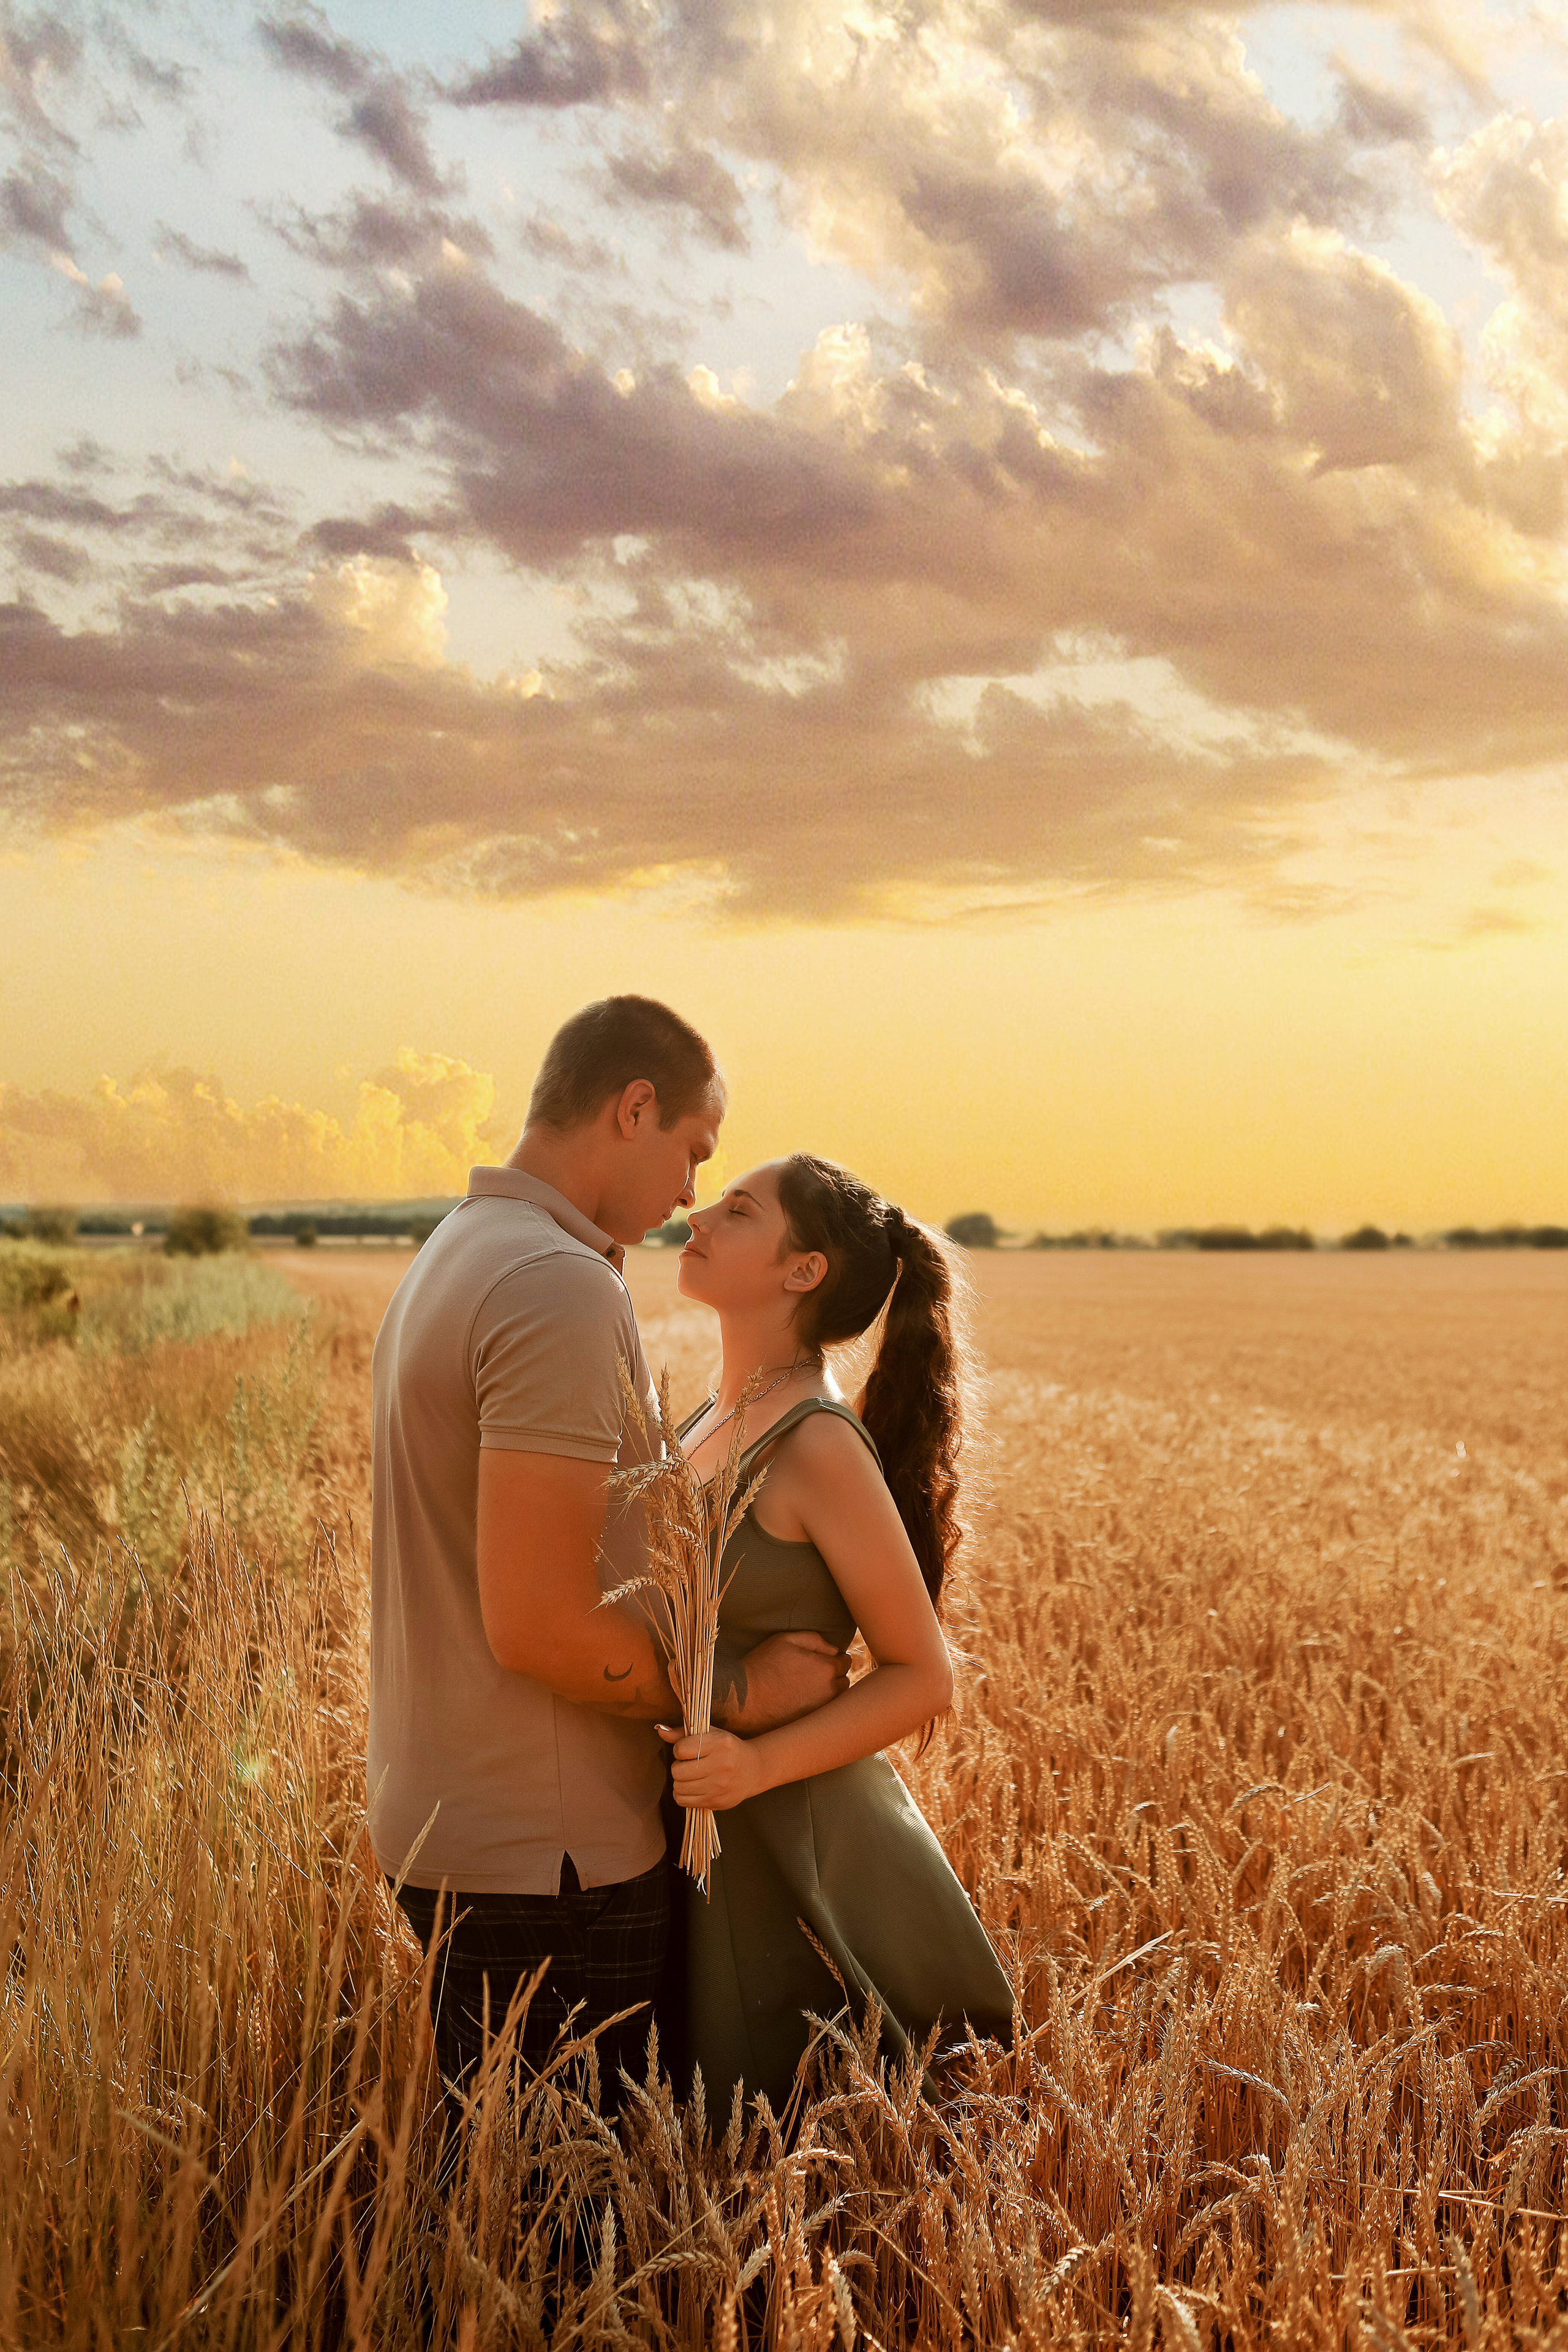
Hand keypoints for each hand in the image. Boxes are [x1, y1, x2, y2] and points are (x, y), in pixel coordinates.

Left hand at [657, 1723, 764, 1810]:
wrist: (753, 1770)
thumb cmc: (727, 1749)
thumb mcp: (710, 1734)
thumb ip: (682, 1733)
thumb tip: (660, 1730)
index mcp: (719, 1743)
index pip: (680, 1749)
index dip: (679, 1750)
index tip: (687, 1750)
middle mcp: (721, 1765)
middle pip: (677, 1771)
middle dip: (678, 1767)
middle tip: (689, 1765)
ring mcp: (719, 1786)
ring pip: (679, 1788)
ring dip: (680, 1782)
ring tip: (691, 1776)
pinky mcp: (717, 1802)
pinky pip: (684, 1802)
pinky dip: (683, 1795)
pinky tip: (693, 1787)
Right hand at [713, 1630, 850, 1734]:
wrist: (743, 1699)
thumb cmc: (762, 1666)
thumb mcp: (785, 1640)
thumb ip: (814, 1640)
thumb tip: (834, 1649)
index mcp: (825, 1668)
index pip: (845, 1661)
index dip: (835, 1658)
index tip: (825, 1659)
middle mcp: (829, 1691)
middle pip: (844, 1680)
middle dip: (835, 1675)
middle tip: (816, 1673)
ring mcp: (821, 1710)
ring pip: (837, 1698)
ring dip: (830, 1691)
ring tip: (810, 1687)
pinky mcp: (811, 1723)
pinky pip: (825, 1712)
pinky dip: (820, 1706)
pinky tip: (804, 1701)